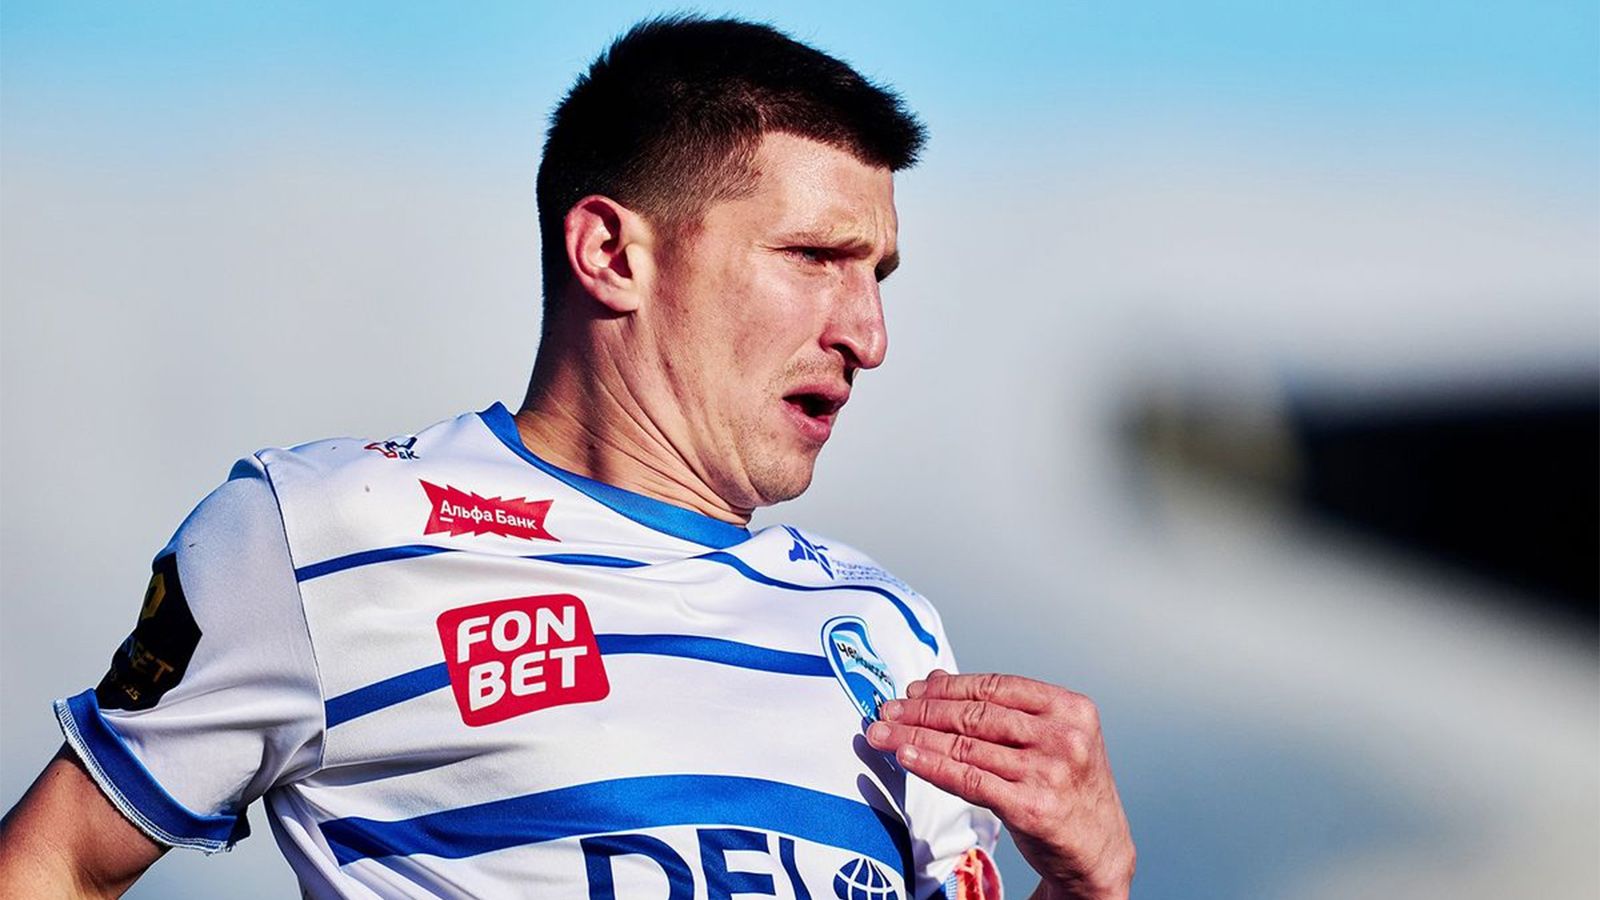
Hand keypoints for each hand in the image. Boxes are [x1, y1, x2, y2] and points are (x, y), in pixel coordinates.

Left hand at [865, 670, 1134, 899]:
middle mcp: (1064, 738)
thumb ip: (1000, 709)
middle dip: (923, 710)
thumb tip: (938, 678)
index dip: (949, 686)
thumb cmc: (1068, 790)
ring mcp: (1050, 773)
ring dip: (916, 737)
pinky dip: (932, 766)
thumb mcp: (1049, 740)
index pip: (996, 687)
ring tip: (882, 734)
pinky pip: (968, 781)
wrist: (1098, 852)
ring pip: (966, 747)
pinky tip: (906, 757)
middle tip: (887, 711)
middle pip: (977, 715)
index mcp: (1071, 709)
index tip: (914, 689)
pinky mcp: (1032, 808)